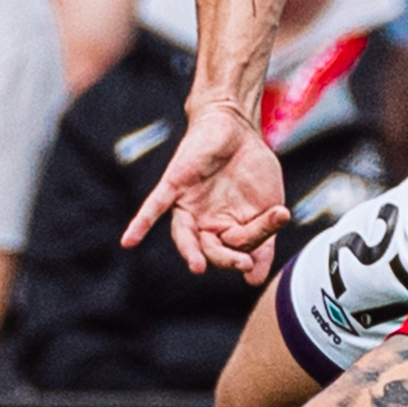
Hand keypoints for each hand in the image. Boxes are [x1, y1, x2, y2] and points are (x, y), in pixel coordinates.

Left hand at [123, 101, 288, 280]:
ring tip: (198, 267)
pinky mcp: (173, 185)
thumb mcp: (268, 206)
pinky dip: (141, 224)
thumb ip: (264, 239)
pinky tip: (129, 242)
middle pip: (211, 249)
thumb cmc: (253, 168)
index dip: (255, 245)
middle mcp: (203, 224)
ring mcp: (186, 206)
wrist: (236, 127)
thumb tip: (254, 279)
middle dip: (228, 258)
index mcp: (226, 231)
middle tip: (243, 263)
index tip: (277, 228)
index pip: (238, 249)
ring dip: (190, 252)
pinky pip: (154, 207)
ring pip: (184, 236)